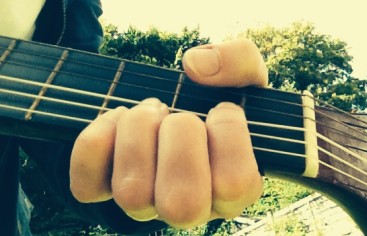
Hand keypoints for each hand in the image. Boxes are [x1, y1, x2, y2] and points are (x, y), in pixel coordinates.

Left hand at [69, 39, 267, 228]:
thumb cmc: (218, 101)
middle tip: (180, 111)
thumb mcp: (247, 74)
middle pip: (181, 203)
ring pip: (133, 194)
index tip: (222, 107)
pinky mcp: (109, 191)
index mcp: (235, 190)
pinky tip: (116, 119)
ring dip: (138, 132)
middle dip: (179, 135)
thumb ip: (240, 61)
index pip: (234, 184)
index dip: (227, 133)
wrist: (179, 105)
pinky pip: (88, 187)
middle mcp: (193, 208)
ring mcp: (149, 204)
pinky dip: (95, 143)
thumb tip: (196, 66)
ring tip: (152, 110)